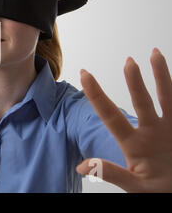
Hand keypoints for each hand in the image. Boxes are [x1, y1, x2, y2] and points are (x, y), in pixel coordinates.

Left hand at [76, 47, 171, 191]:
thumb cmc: (157, 190)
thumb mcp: (135, 186)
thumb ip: (111, 174)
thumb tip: (82, 166)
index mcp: (133, 143)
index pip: (110, 114)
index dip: (96, 94)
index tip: (84, 73)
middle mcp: (150, 131)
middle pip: (141, 101)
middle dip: (134, 82)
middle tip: (128, 61)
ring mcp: (169, 129)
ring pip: (166, 97)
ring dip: (162, 76)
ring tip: (154, 54)